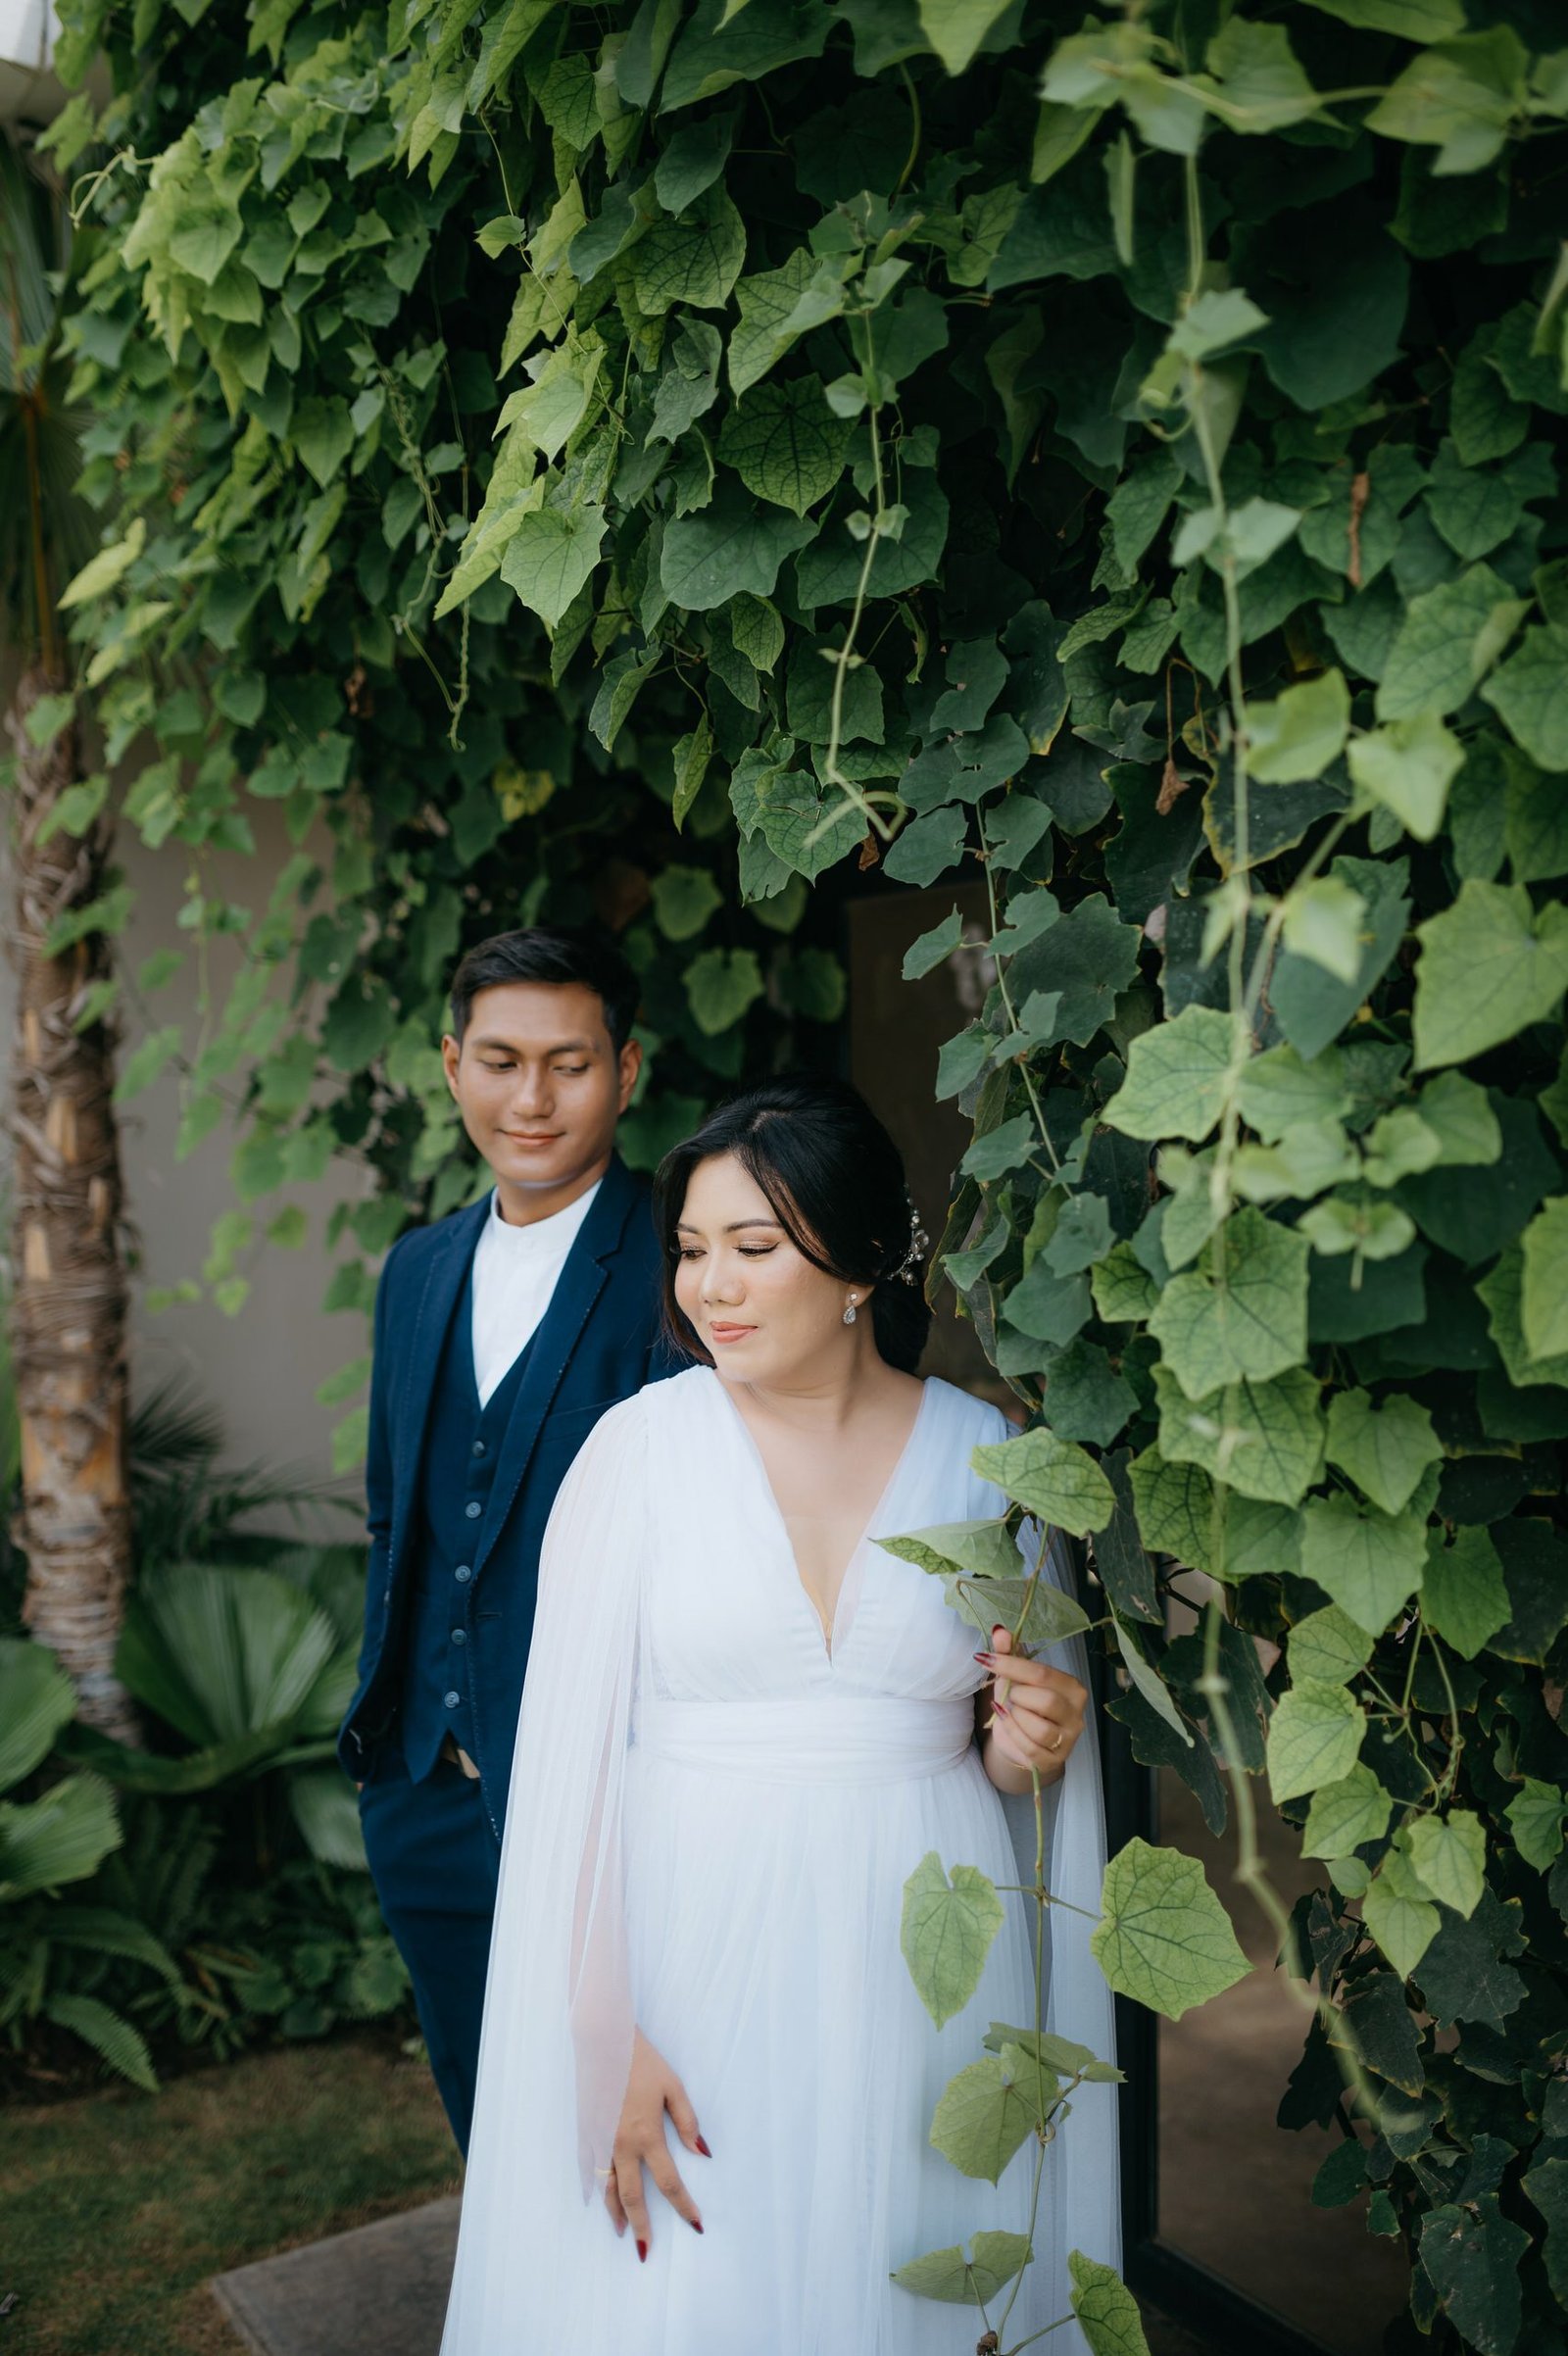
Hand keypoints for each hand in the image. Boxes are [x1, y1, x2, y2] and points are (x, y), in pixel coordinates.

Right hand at [605, 2029, 709, 2257]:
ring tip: (623, 2233)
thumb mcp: (673, 2086)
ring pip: (607, 2188)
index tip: (695, 2225)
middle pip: (634, 2196)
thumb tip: (702, 2153)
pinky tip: (593, 2199)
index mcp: (647, 2135)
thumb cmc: (643, 2061)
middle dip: (642, 2226)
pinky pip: (587, 2168)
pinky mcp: (586, 2131)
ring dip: (616, 2213)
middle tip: (646, 2251)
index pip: (669, 2182)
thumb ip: (688, 2121)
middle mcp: (622, 2145)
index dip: (683, 2206)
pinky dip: (590, 2187)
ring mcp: (600, 2140)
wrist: (603, 2040)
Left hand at [977, 1625, 1087, 1789]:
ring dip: (1015, 1717)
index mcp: (1072, 1687)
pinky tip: (1006, 1723)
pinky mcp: (1054, 1760)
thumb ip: (1009, 1653)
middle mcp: (1076, 1713)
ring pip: (1040, 1728)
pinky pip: (1030, 1748)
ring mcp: (1068, 1739)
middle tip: (1010, 1695)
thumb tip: (999, 1630)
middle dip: (1018, 1696)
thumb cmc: (1022, 1703)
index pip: (1042, 1673)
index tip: (985, 1659)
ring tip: (1011, 1711)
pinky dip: (1012, 1733)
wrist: (1020, 1741)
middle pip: (1045, 1700)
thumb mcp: (1015, 1677)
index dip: (1011, 1665)